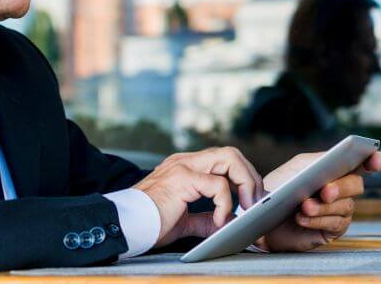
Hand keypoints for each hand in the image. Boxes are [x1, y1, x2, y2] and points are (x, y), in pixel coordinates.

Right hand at [134, 147, 262, 246]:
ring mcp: (183, 166)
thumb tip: (228, 222)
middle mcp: (185, 161)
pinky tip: (221, 220)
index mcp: (186, 167)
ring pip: (228, 159)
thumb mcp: (183, 220)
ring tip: (246, 207)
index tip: (251, 199)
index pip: (224, 159)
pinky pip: (218, 184)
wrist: (125, 226)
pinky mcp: (182, 178)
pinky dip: (226, 202)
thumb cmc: (148, 223)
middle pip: (231, 153)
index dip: (243, 176)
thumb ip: (205, 217)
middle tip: (255, 201)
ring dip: (245, 183)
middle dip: (250, 176)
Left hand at [255, 149, 380, 252]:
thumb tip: (333, 160)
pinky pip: (334, 224)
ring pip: (345, 206)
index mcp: (337, 168)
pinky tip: (301, 218)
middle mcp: (343, 189)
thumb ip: (318, 161)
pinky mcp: (332, 230)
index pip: (362, 162)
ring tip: (304, 206)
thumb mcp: (297, 168)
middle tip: (325, 191)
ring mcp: (340, 210)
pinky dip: (317, 220)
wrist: (264, 214)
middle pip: (356, 184)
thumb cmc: (281, 187)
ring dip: (324, 206)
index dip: (373, 160)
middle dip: (341, 187)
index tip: (376, 160)